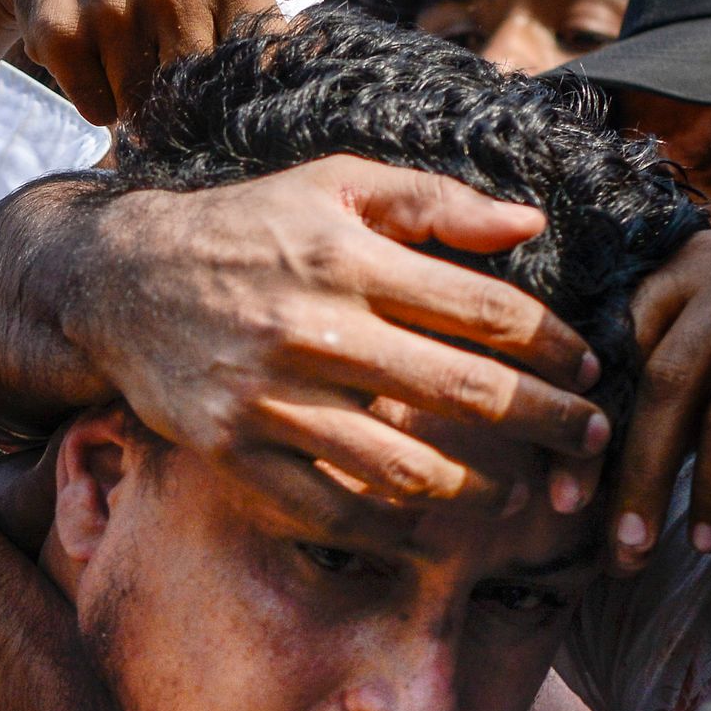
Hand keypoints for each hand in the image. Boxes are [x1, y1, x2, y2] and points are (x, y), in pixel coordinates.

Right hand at [0, 0, 271, 124]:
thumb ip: (258, 16)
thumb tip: (312, 64)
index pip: (257, 61)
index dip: (241, 91)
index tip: (225, 94)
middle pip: (200, 92)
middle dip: (185, 101)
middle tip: (166, 77)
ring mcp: (111, 2)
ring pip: (146, 106)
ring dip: (138, 102)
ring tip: (124, 55)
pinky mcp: (61, 32)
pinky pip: (99, 110)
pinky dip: (98, 101)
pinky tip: (91, 58)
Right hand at [56, 161, 609, 522]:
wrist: (120, 281)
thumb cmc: (245, 227)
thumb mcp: (333, 186)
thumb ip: (433, 200)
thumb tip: (530, 220)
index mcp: (349, 258)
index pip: (483, 308)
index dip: (553, 344)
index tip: (590, 368)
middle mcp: (313, 329)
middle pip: (462, 390)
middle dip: (545, 420)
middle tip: (590, 440)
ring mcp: (271, 399)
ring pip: (403, 465)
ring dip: (478, 488)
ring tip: (518, 494)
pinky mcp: (234, 452)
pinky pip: (331, 507)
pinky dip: (391, 523)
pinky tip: (430, 522)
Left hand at [603, 226, 710, 570]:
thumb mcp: (683, 309)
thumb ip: (637, 364)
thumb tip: (582, 477)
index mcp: (670, 269)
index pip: (613, 357)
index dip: (589, 436)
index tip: (567, 503)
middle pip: (668, 384)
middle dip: (642, 475)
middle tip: (627, 546)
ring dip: (709, 488)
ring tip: (698, 544)